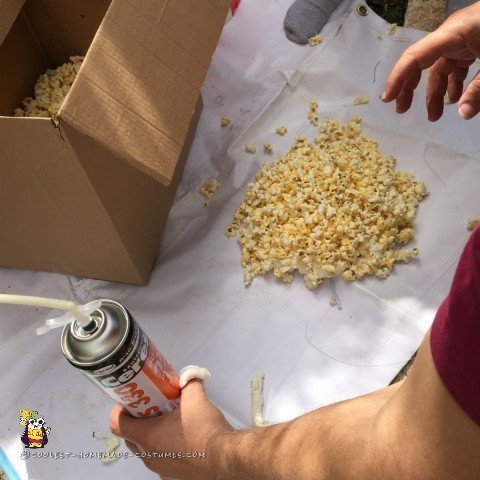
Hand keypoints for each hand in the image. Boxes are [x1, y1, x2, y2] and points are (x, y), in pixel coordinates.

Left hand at [109, 380, 232, 479]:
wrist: (225, 458)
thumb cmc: (204, 429)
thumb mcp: (196, 397)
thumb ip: (189, 381)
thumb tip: (189, 374)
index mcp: (147, 437)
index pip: (117, 424)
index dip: (119, 409)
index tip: (131, 399)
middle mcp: (148, 456)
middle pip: (130, 437)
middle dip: (136, 420)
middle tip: (151, 405)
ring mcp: (160, 469)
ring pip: (145, 449)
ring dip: (151, 434)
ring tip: (168, 418)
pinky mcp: (173, 475)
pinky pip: (160, 458)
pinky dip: (164, 446)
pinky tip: (182, 435)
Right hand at [382, 2, 479, 120]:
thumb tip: (463, 114)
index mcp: (455, 33)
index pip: (416, 56)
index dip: (398, 78)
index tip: (387, 99)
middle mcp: (453, 35)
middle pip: (422, 63)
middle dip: (411, 88)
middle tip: (402, 111)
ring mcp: (464, 40)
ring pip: (440, 68)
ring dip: (436, 93)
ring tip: (434, 116)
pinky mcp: (474, 44)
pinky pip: (456, 67)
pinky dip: (454, 84)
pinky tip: (456, 101)